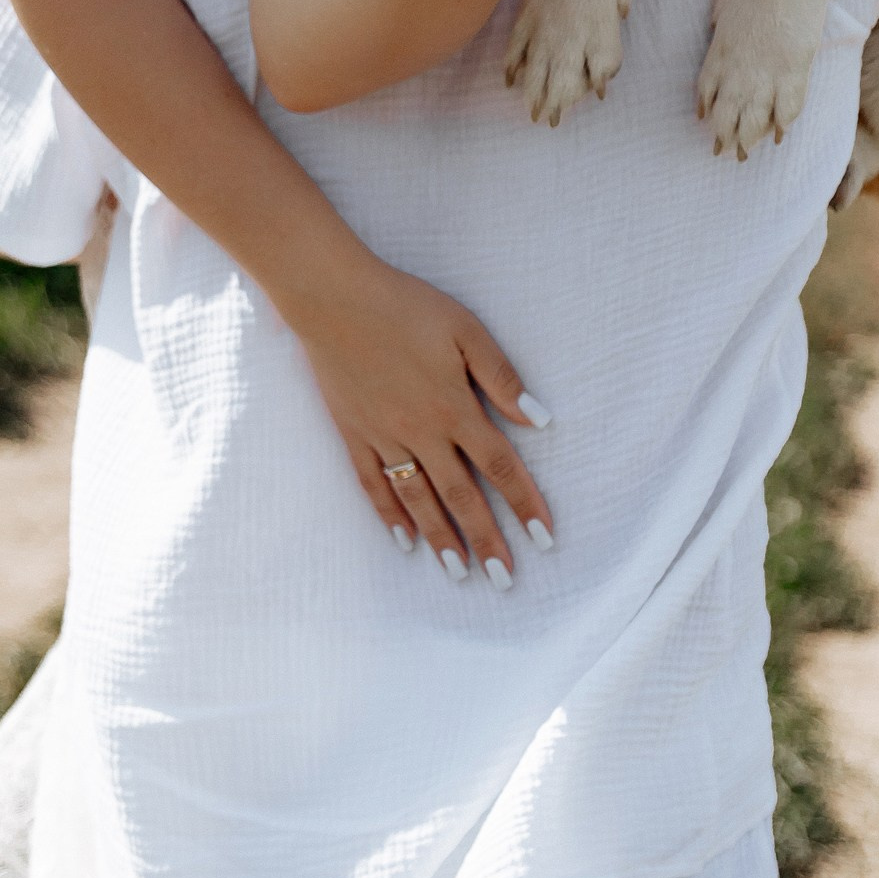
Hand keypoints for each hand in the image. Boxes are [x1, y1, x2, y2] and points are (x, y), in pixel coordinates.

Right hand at [286, 250, 552, 583]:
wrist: (334, 298)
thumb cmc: (405, 306)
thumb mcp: (465, 329)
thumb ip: (501, 376)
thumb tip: (538, 419)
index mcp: (454, 407)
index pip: (500, 465)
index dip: (524, 502)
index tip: (544, 538)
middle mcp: (421, 432)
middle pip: (461, 496)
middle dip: (486, 540)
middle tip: (504, 580)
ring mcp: (384, 437)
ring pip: (418, 499)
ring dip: (441, 539)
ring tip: (459, 573)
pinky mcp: (354, 433)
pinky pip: (373, 485)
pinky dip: (389, 516)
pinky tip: (403, 541)